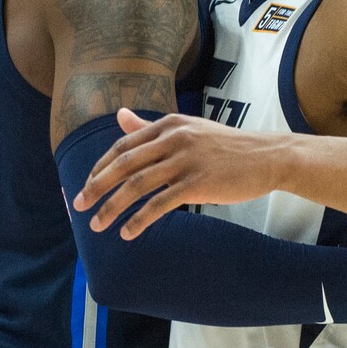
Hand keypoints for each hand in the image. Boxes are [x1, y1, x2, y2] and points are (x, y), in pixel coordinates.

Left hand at [74, 109, 286, 236]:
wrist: (267, 155)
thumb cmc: (225, 145)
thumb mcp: (187, 128)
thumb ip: (150, 126)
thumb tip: (120, 115)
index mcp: (169, 124)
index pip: (123, 145)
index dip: (100, 166)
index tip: (86, 185)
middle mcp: (174, 138)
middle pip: (124, 164)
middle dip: (97, 186)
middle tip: (79, 206)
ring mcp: (186, 160)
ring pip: (137, 185)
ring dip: (112, 207)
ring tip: (98, 225)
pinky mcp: (198, 183)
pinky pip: (160, 204)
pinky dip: (140, 220)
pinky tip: (128, 232)